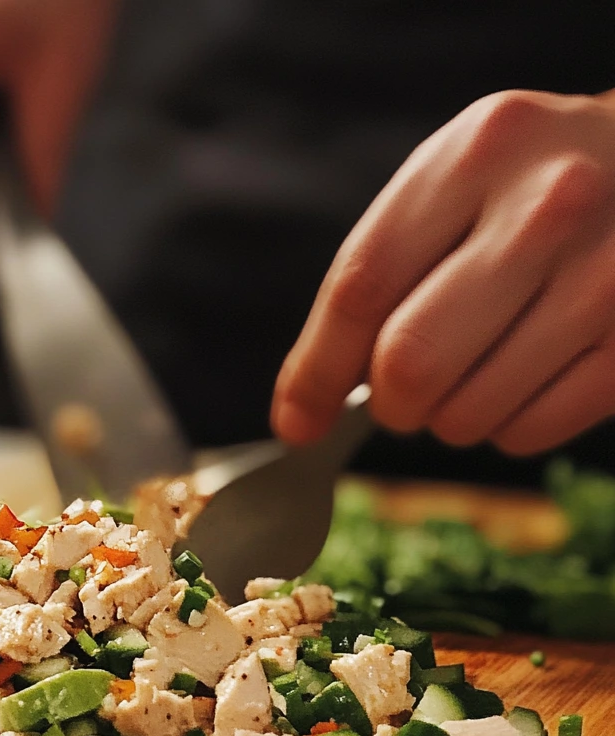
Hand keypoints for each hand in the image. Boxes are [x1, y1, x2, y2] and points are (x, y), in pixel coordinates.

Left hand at [271, 88, 614, 455]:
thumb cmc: (529, 187)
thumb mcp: (450, 187)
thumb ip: (374, 279)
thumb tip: (302, 409)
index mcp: (477, 155)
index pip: (361, 287)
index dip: (314, 371)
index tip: (298, 420)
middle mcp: (549, 208)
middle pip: (410, 362)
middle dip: (388, 402)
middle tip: (400, 393)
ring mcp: (607, 279)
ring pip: (466, 414)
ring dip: (445, 417)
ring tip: (472, 371)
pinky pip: (528, 433)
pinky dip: (502, 427)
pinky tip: (519, 379)